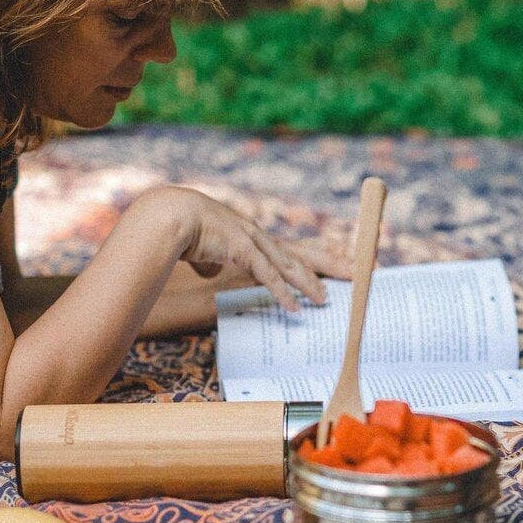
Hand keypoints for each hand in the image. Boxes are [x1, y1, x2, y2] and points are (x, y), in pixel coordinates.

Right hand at [173, 188, 327, 311]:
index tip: (327, 267)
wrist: (170, 215)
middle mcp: (257, 235)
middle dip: (327, 264)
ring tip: (323, 300)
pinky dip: (282, 292)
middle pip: (300, 252)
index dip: (307, 260)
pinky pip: (268, 276)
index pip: (287, 249)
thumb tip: (211, 269)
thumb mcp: (203, 248)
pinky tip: (293, 306)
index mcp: (250, 234)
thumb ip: (213, 260)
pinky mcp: (242, 250)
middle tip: (351, 273)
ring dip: (307, 284)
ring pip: (288, 266)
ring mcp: (252, 240)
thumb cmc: (182, 229)